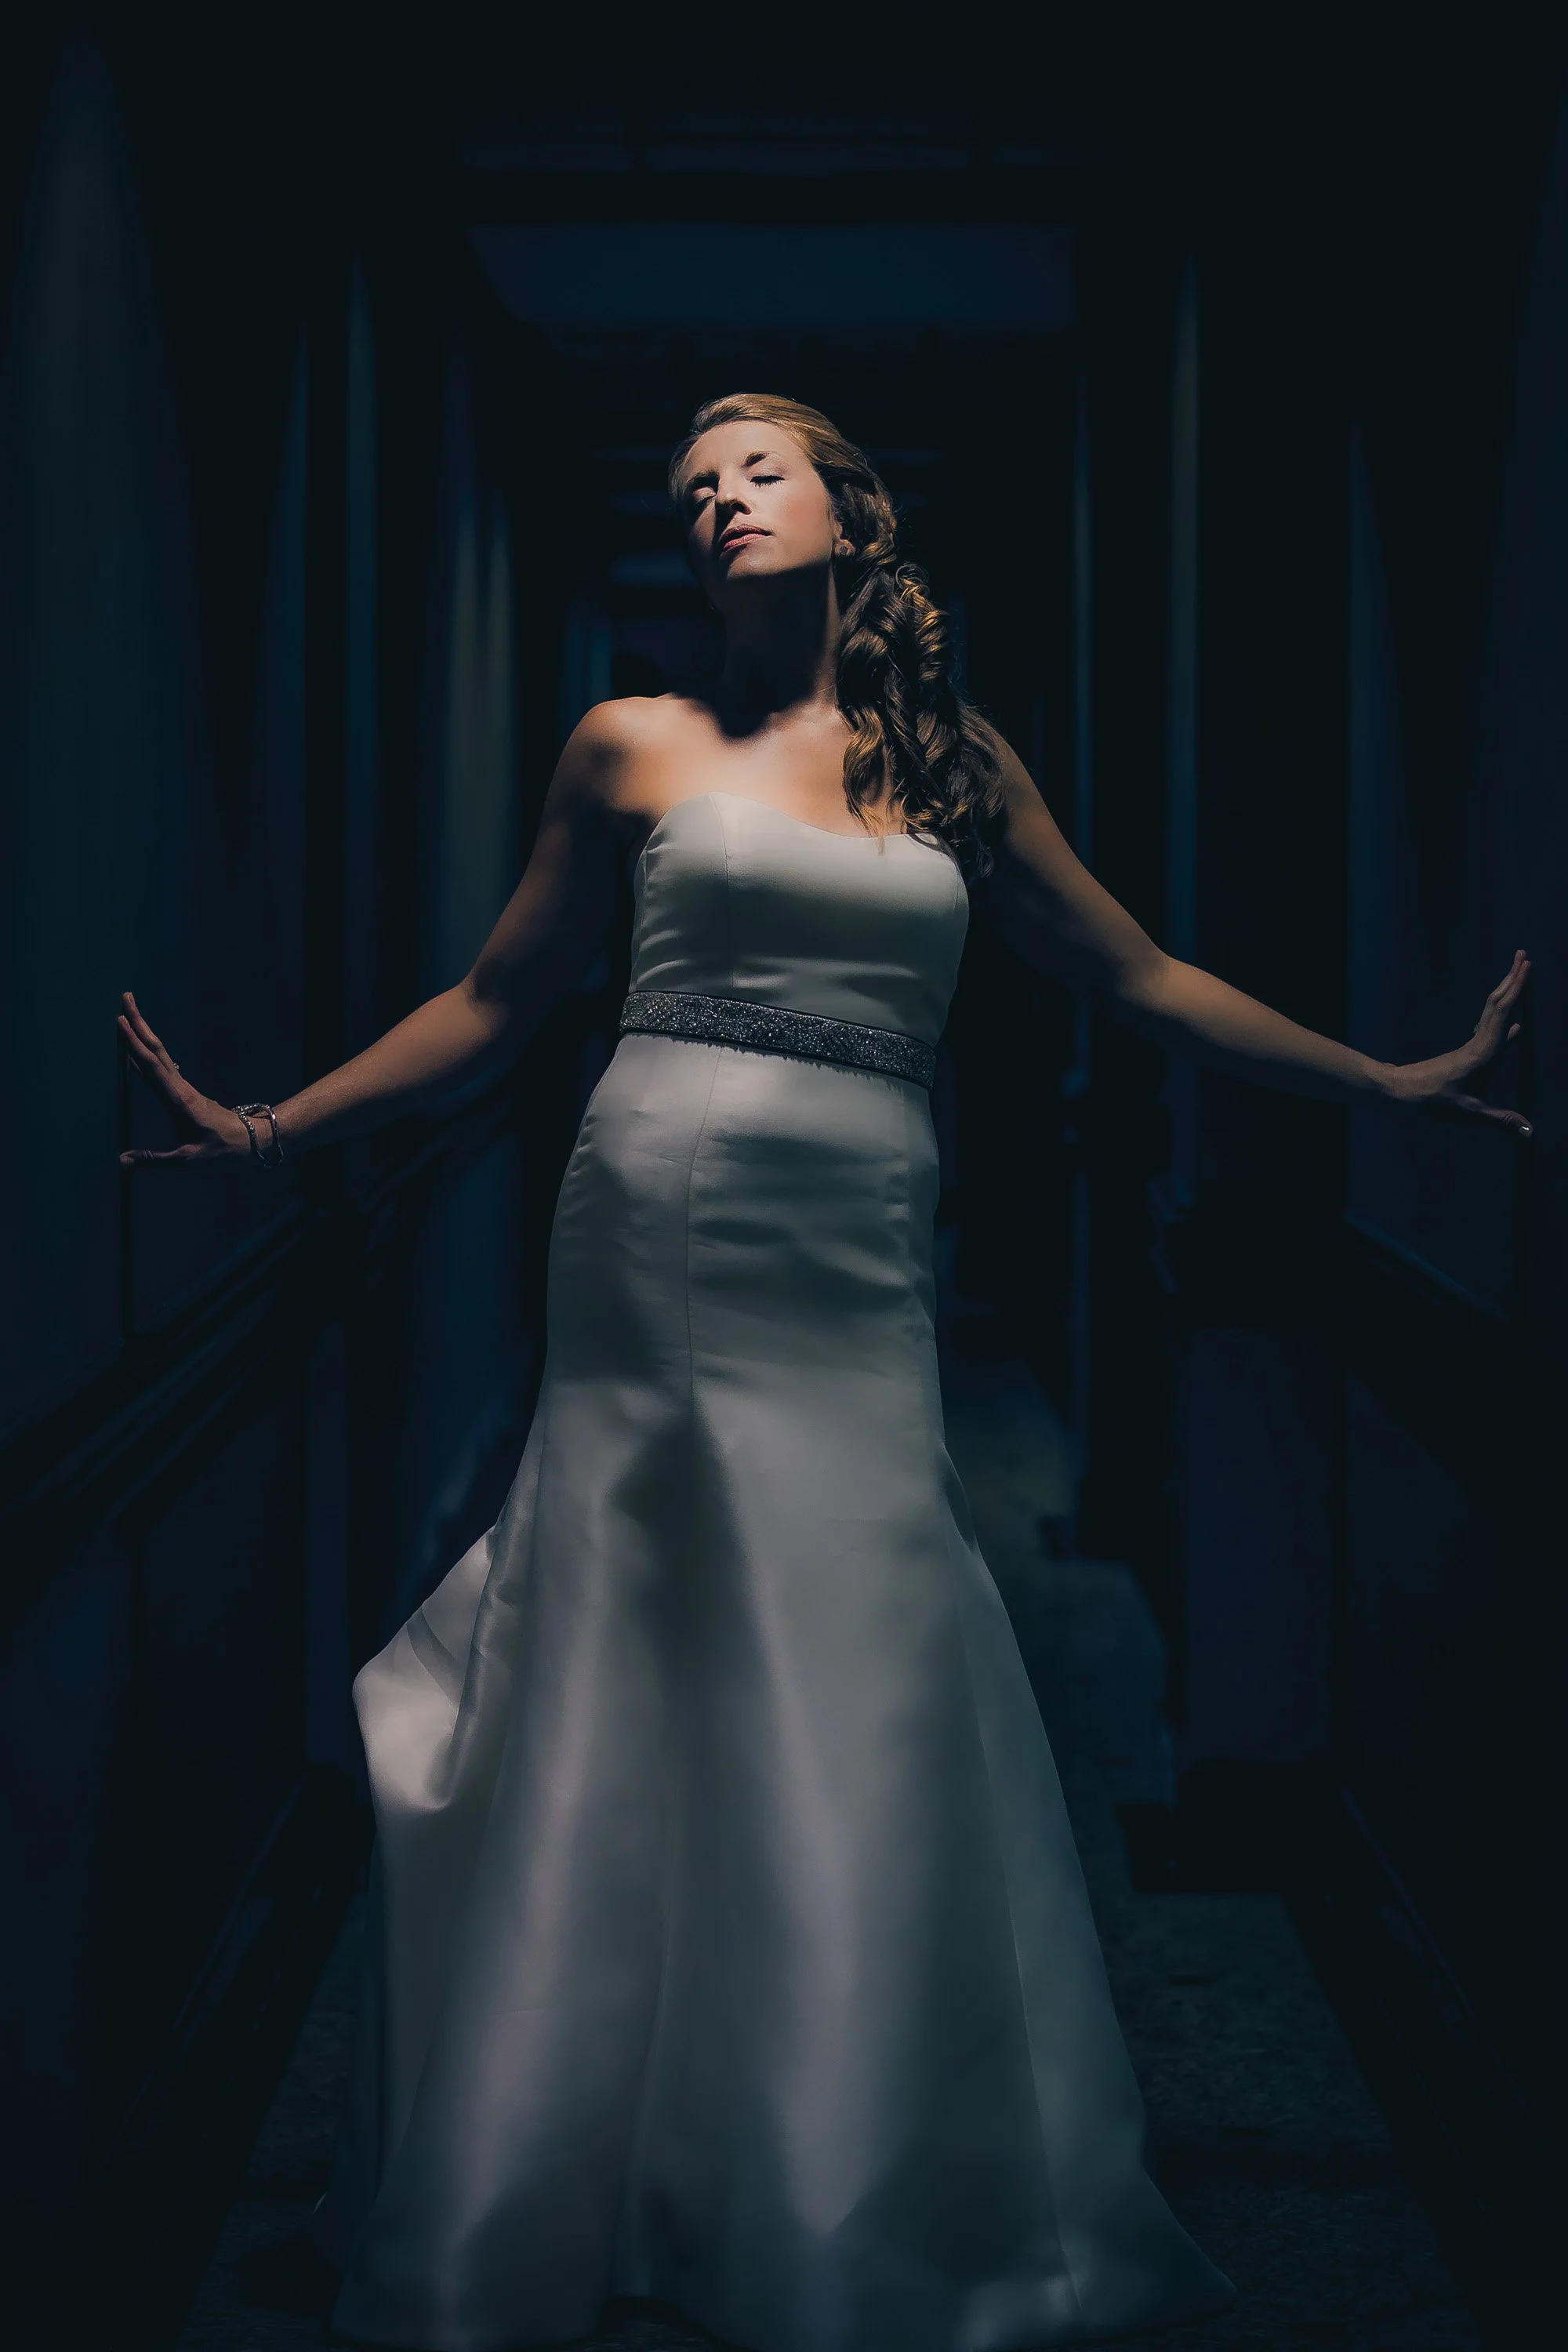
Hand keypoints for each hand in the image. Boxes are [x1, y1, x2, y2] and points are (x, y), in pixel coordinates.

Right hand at [117, 992, 253, 1168]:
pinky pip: (164, 1067)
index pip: (151, 1066)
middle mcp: (180, 1088)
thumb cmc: (223, 1152)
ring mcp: (185, 1089)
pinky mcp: (187, 1094)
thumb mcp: (188, 1161)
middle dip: (139, 1023)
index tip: (120, 1021)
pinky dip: (149, 1054)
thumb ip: (154, 1160)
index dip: (134, 1044)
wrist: (253, 1143)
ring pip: (160, 1055)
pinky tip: (141, 1054)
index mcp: (178, 1099)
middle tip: (126, 998)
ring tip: (129, 1017)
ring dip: (144, 1034)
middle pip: (156, 1050)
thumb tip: (122, 1162)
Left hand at [1388, 951, 1532, 1136]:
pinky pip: (1489, 1028)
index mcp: (1483, 1051)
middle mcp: (1479, 1043)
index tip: (1526, 966)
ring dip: (1506, 992)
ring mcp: (1472, 1046)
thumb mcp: (1470, 1113)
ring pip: (1492, 1011)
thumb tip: (1530, 1132)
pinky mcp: (1466, 1054)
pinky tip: (1514, 1025)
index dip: (1515, 988)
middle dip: (1512, 979)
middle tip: (1524, 955)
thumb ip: (1501, 1119)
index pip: (1502, 1011)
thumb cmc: (1432, 1101)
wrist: (1400, 1092)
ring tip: (1519, 974)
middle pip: (1498, 1003)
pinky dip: (1503, 1018)